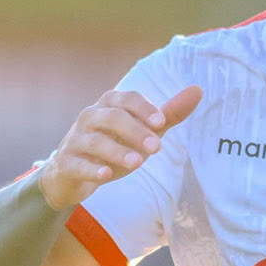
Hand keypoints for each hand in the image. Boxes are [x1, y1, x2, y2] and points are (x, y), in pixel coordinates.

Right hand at [38, 85, 201, 211]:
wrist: (71, 173)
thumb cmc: (112, 147)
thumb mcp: (142, 131)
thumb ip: (168, 114)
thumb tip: (198, 90)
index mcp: (109, 106)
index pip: (126, 99)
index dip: (142, 108)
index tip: (161, 121)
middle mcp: (90, 117)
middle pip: (112, 118)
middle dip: (134, 131)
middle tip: (156, 147)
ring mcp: (76, 140)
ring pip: (96, 141)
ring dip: (117, 151)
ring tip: (138, 163)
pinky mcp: (67, 163)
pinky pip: (78, 164)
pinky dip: (92, 169)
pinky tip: (105, 175)